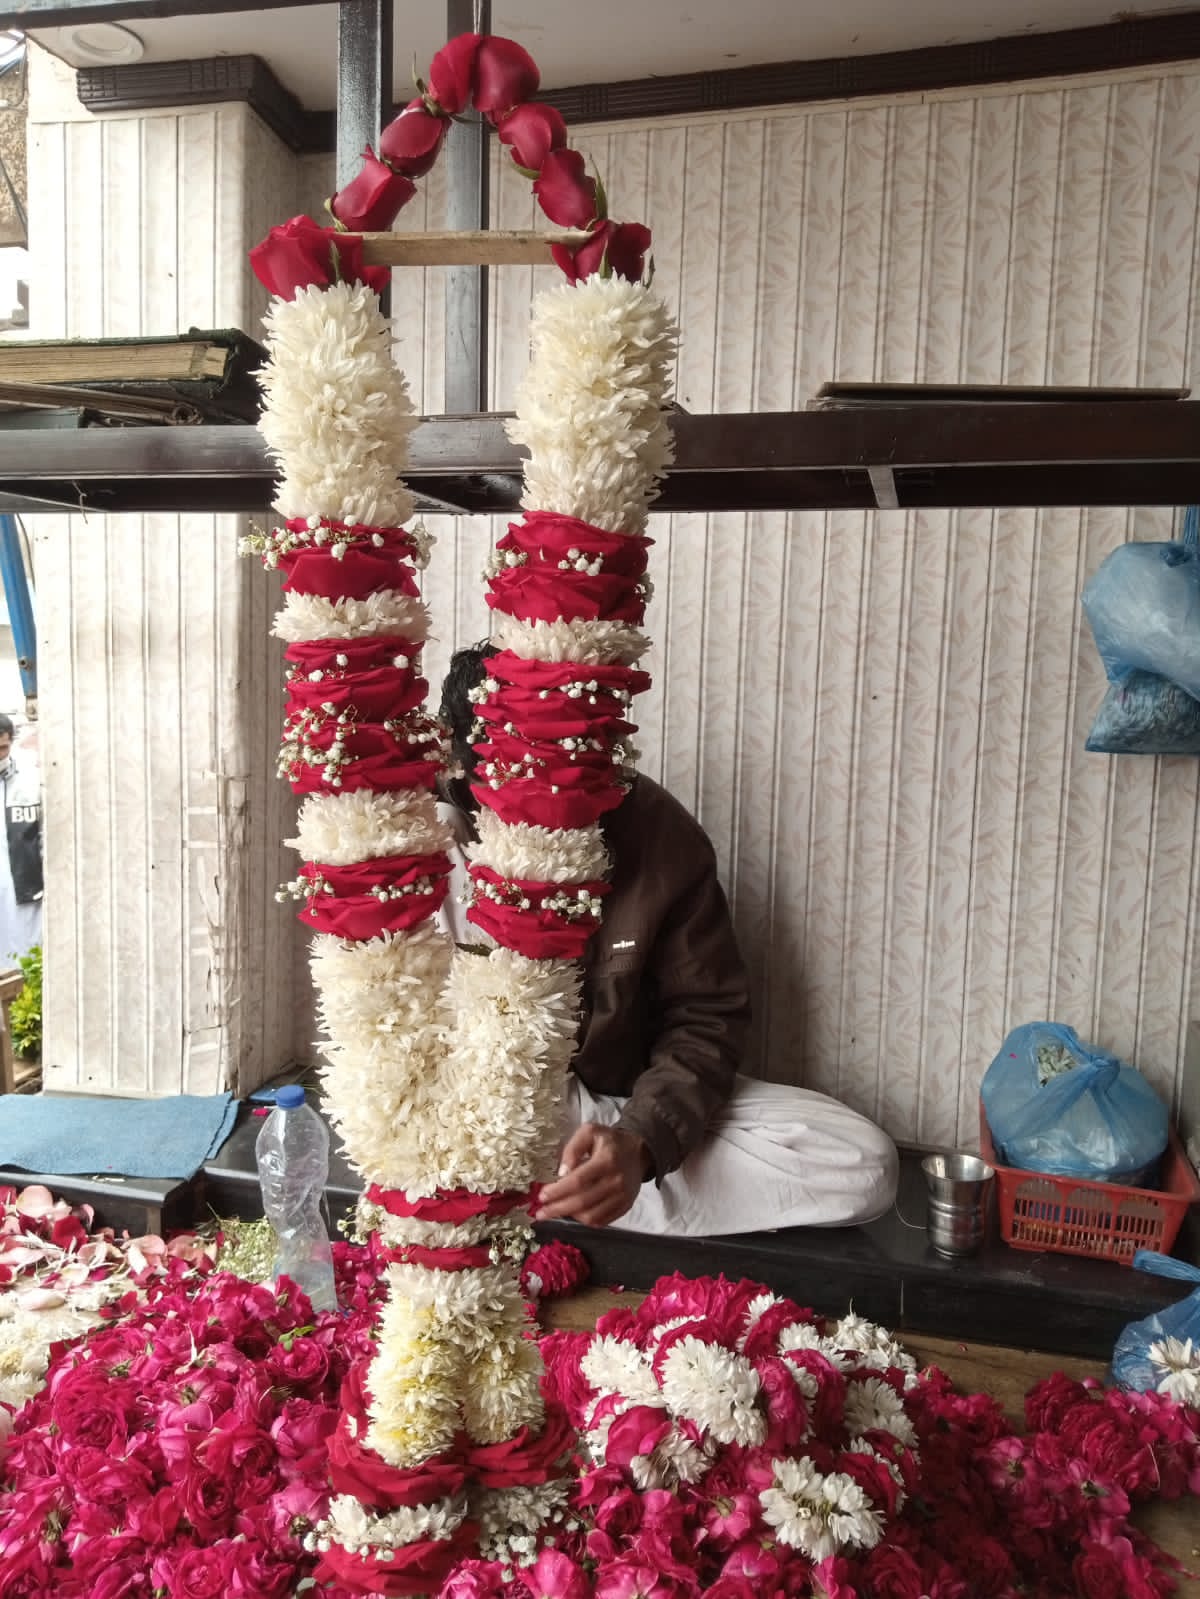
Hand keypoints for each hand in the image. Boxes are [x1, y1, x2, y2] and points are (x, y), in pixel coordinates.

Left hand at [533, 1123, 650, 1226]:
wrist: (639, 1151)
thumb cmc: (610, 1141)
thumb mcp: (590, 1131)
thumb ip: (573, 1147)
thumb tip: (562, 1172)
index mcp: (606, 1160)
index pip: (578, 1181)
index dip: (558, 1191)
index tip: (542, 1196)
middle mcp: (616, 1181)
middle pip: (583, 1202)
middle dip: (558, 1209)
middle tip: (540, 1213)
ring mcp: (622, 1197)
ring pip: (592, 1216)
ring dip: (570, 1216)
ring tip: (555, 1211)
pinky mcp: (625, 1207)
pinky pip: (602, 1221)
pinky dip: (585, 1220)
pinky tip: (574, 1214)